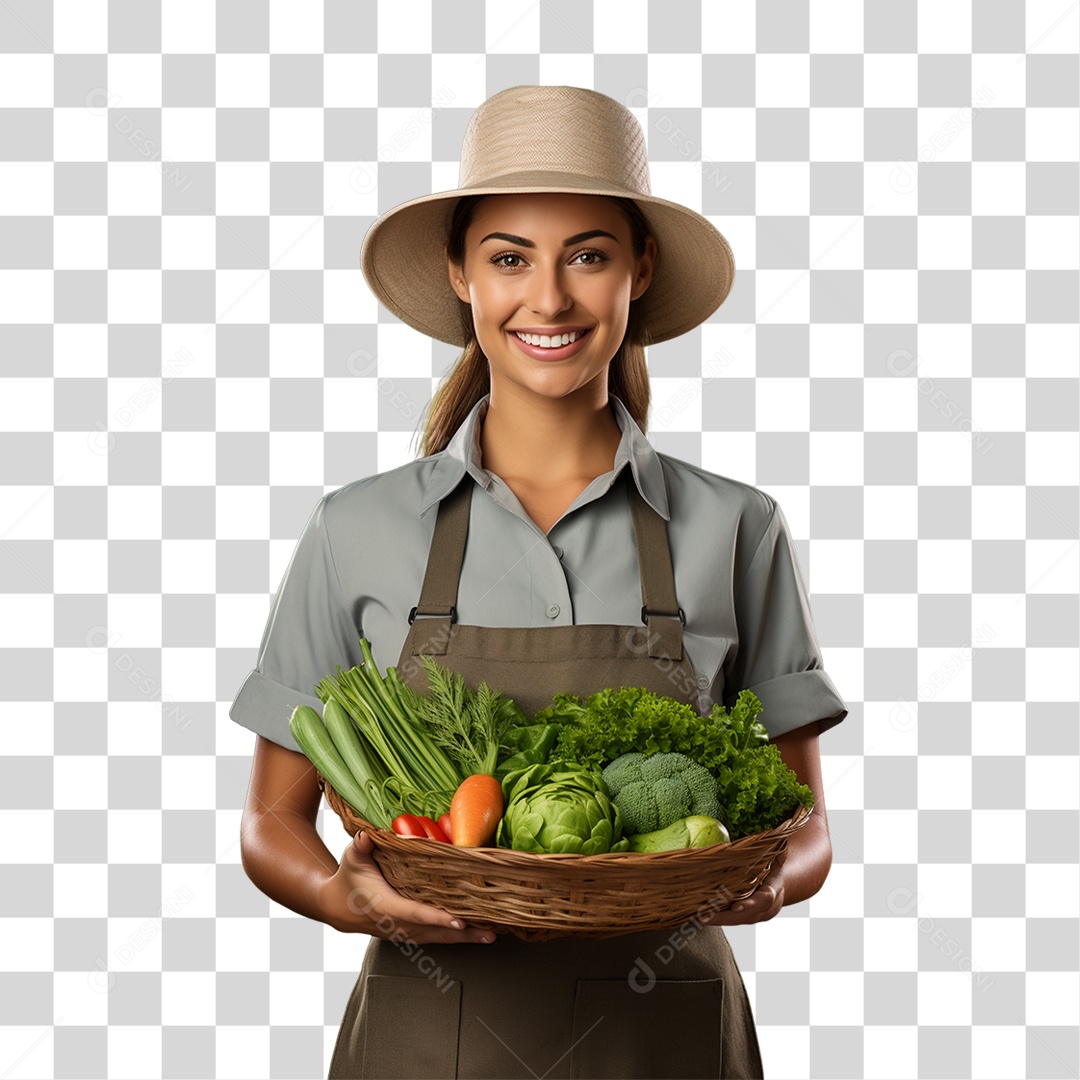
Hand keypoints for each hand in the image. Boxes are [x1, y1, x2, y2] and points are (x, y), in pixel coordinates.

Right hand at [320, 830, 497, 944]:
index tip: (459, 921)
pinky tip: (477, 934)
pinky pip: (436, 939)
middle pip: (434, 932)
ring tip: (492, 934)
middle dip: (463, 933)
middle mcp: (397, 925)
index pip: (415, 914)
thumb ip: (361, 846)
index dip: (437, 919)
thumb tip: (367, 835)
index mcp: (385, 906)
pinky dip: (457, 938)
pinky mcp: (410, 935)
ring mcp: (404, 933)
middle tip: (490, 931)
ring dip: (465, 938)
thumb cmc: (349, 877)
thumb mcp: (352, 857)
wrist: (338, 907)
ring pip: (438, 939)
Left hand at [698, 850, 786, 926]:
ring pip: (734, 920)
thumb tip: (779, 834)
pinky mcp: (741, 917)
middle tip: (705, 916)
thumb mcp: (778, 858)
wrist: (777, 886)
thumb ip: (778, 849)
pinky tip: (698, 916)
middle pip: (743, 916)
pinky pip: (728, 919)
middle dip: (724, 917)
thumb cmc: (775, 869)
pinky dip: (714, 918)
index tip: (736, 906)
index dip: (751, 904)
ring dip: (716, 919)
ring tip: (698, 917)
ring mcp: (752, 915)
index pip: (763, 900)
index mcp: (772, 893)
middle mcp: (762, 909)